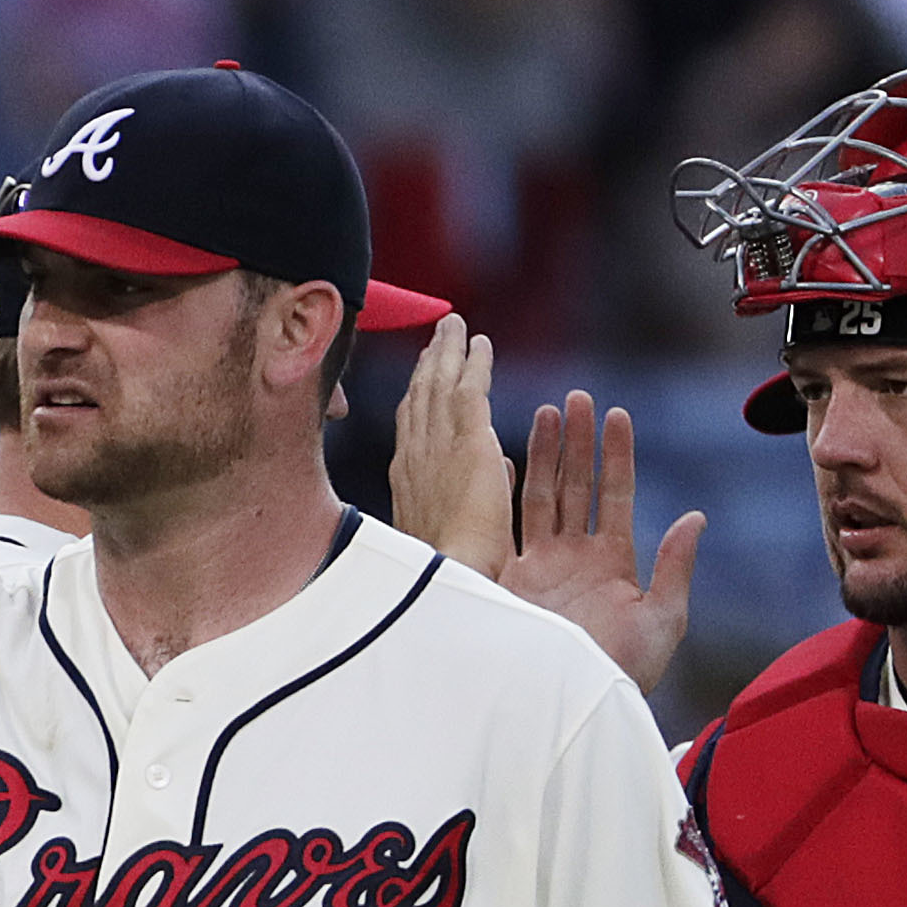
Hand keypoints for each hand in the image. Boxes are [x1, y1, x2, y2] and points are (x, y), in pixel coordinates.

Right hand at [389, 312, 514, 577]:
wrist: (444, 582)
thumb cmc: (444, 577)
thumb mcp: (447, 533)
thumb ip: (470, 493)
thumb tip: (498, 468)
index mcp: (408, 483)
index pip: (411, 428)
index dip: (416, 397)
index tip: (422, 374)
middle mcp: (415, 457)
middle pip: (419, 398)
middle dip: (427, 364)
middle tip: (437, 335)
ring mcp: (438, 447)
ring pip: (440, 385)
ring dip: (447, 351)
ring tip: (454, 325)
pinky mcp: (468, 443)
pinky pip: (469, 390)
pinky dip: (473, 363)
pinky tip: (480, 342)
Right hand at [509, 390, 699, 697]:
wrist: (572, 703)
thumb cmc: (622, 671)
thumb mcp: (663, 619)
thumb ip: (675, 567)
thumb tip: (694, 517)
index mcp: (612, 562)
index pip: (615, 495)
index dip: (617, 455)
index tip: (619, 415)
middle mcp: (573, 558)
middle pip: (575, 487)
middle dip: (578, 442)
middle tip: (579, 398)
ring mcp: (539, 567)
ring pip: (541, 497)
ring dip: (545, 455)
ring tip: (548, 412)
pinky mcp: (508, 582)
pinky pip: (505, 528)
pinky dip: (505, 494)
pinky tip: (503, 460)